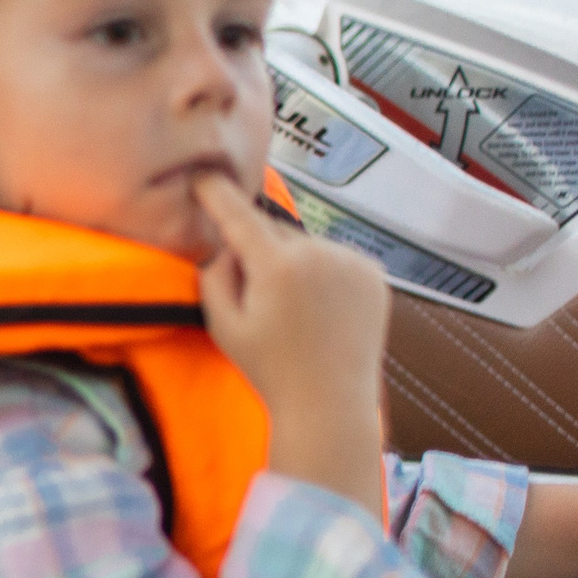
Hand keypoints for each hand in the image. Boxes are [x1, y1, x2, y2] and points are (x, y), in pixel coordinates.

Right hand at [195, 175, 388, 516]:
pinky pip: (335, 258)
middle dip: (260, 255)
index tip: (203, 174)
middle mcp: (319, 253)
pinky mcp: (373, 272)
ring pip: (306, 247)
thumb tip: (226, 244)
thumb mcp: (223, 326)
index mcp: (278, 266)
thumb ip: (214, 275)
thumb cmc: (270, 369)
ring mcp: (351, 261)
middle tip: (261, 303)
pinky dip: (324, 274)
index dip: (217, 193)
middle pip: (273, 235)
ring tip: (297, 314)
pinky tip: (322, 311)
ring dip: (295, 266)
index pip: (239, 215)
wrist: (329, 403)